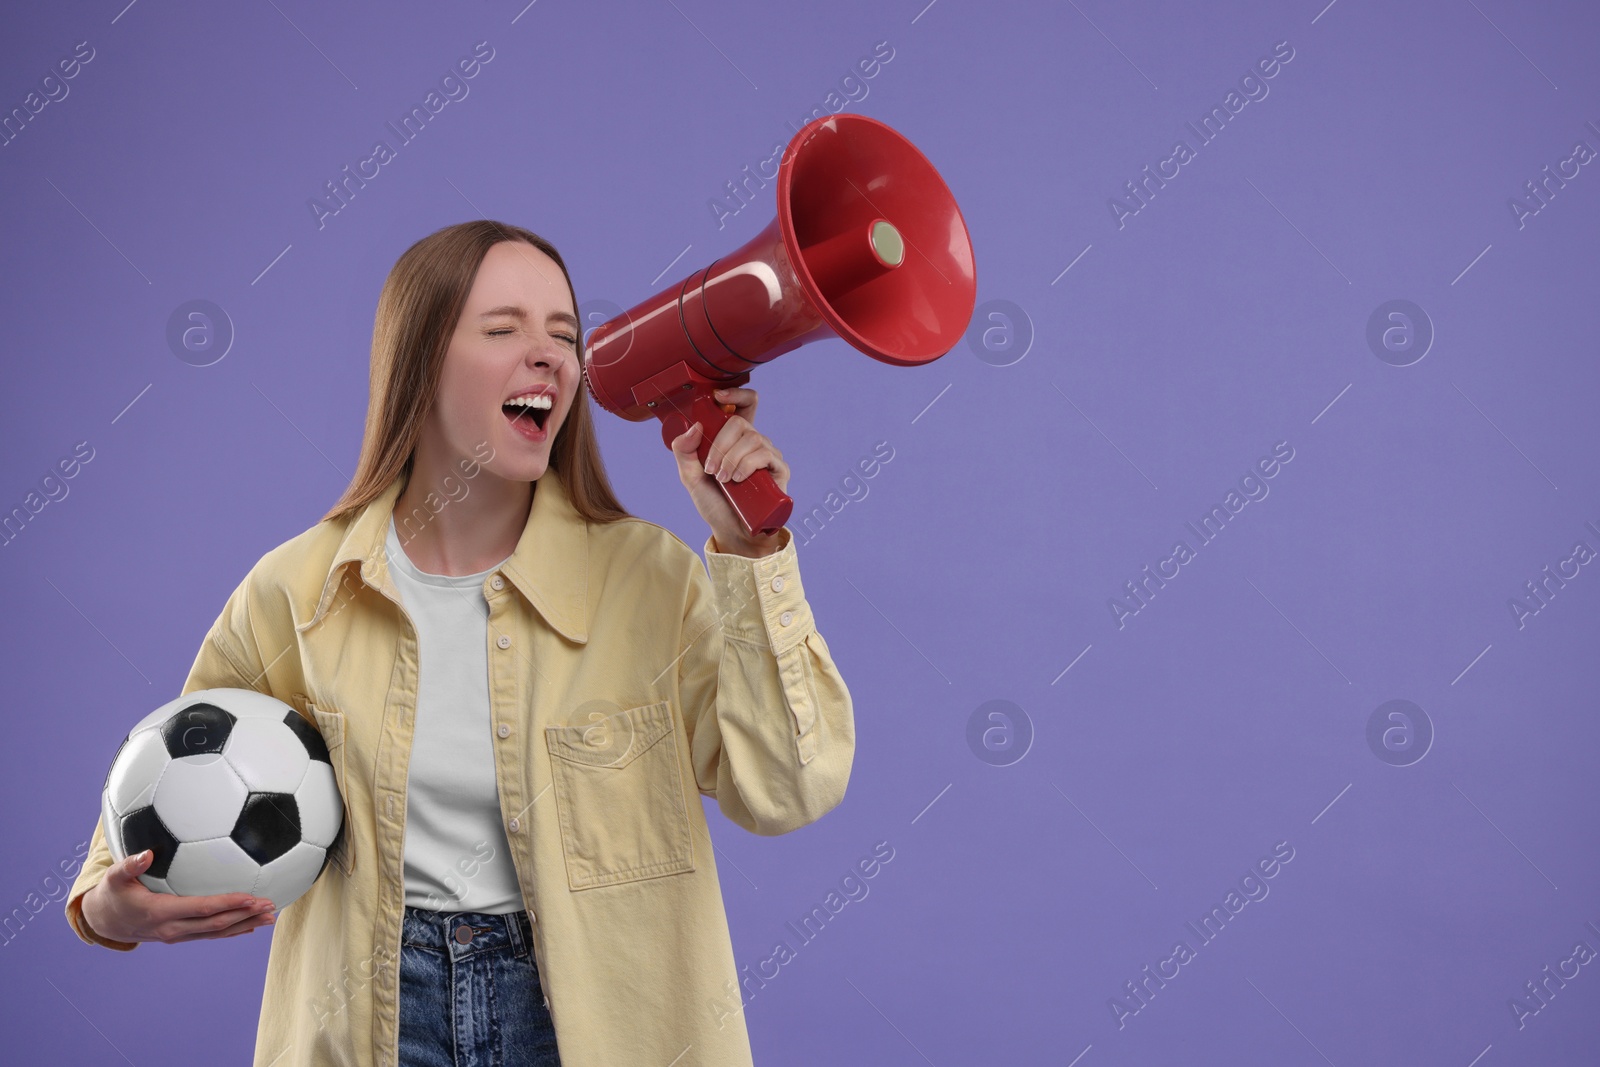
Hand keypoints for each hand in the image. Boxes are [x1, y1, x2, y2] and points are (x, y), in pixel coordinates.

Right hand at [79, 849, 277, 944]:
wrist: (104, 922)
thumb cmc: (112, 893)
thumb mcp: (114, 878)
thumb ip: (129, 865)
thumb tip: (146, 853)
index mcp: (161, 913)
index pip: (202, 909)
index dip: (227, 903)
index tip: (251, 897)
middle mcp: (172, 928)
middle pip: (216, 925)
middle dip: (245, 915)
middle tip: (271, 906)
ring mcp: (177, 935)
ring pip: (216, 933)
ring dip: (244, 924)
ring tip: (270, 917)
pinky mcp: (180, 935)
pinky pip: (209, 935)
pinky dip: (232, 930)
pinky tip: (251, 925)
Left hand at [668, 386, 789, 555]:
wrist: (731, 531)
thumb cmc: (715, 503)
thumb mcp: (690, 476)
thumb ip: (684, 451)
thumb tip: (694, 426)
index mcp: (734, 439)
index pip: (744, 405)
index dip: (735, 394)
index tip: (717, 396)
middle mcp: (753, 443)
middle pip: (741, 422)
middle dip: (721, 444)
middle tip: (712, 469)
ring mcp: (768, 455)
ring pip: (752, 438)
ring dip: (731, 458)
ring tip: (724, 480)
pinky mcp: (779, 471)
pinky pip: (765, 455)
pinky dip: (746, 465)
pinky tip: (738, 480)